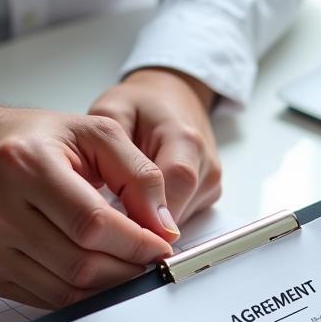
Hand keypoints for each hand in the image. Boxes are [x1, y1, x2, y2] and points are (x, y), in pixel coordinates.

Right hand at [0, 82, 177, 307]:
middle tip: (151, 263)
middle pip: (79, 262)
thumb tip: (165, 227)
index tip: (162, 246)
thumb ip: (140, 175)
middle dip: (127, 268)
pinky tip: (98, 278)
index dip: (136, 242)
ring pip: (64, 288)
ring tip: (130, 270)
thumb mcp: (94, 134)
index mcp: (24, 163)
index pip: (93, 223)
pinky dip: (79, 295)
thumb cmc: (33, 140)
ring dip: (108, 287)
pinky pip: (44, 299)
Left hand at [89, 68, 221, 228]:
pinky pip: (182, 217)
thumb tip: (112, 200)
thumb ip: (113, 152)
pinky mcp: (209, 195)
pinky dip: (158, 217)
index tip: (116, 225)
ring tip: (123, 200)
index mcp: (185, 139)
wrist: (172, 97)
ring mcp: (211, 182)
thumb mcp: (112, 111)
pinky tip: (141, 199)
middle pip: (178, 211)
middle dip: (143, 222)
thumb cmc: (140, 105)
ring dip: (150, 221)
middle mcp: (206, 164)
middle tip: (109, 217)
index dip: (148, 212)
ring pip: (179, 220)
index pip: (176, 184)